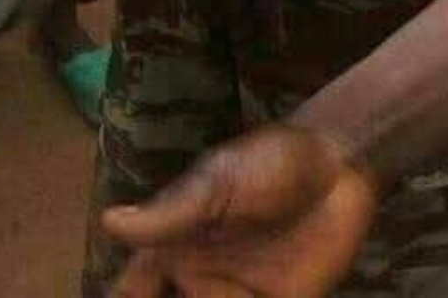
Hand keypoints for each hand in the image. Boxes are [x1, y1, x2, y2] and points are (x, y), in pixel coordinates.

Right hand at [103, 126, 377, 297]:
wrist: (338, 168)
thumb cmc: (269, 163)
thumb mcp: (217, 184)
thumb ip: (170, 213)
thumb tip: (109, 221)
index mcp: (176, 246)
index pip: (136, 285)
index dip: (126, 294)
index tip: (127, 294)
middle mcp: (200, 277)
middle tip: (187, 291)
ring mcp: (237, 294)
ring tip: (222, 290)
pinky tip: (237, 294)